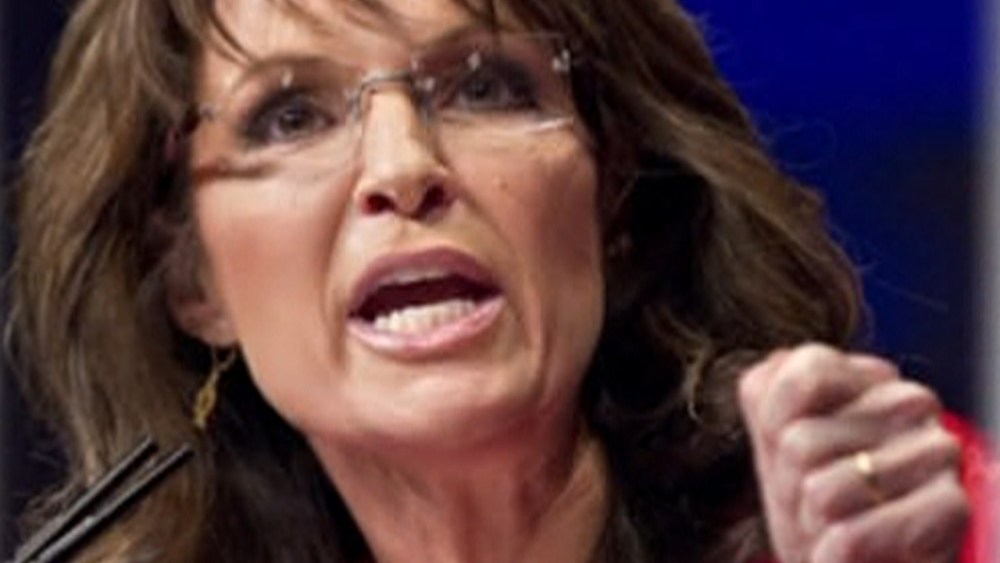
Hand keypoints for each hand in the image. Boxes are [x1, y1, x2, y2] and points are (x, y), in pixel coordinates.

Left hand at [739, 344, 968, 562]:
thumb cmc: (813, 508)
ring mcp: (937, 450)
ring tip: (837, 525)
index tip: (794, 458)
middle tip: (816, 504)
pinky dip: (831, 557)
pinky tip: (851, 553)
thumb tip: (780, 364)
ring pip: (822, 492)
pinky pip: (851, 538)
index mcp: (866, 377)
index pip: (802, 375)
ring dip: (813, 524)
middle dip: (791, 487)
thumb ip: (767, 399)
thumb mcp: (774, 447)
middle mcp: (909, 401)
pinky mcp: (951, 506)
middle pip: (799, 443)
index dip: (774, 430)